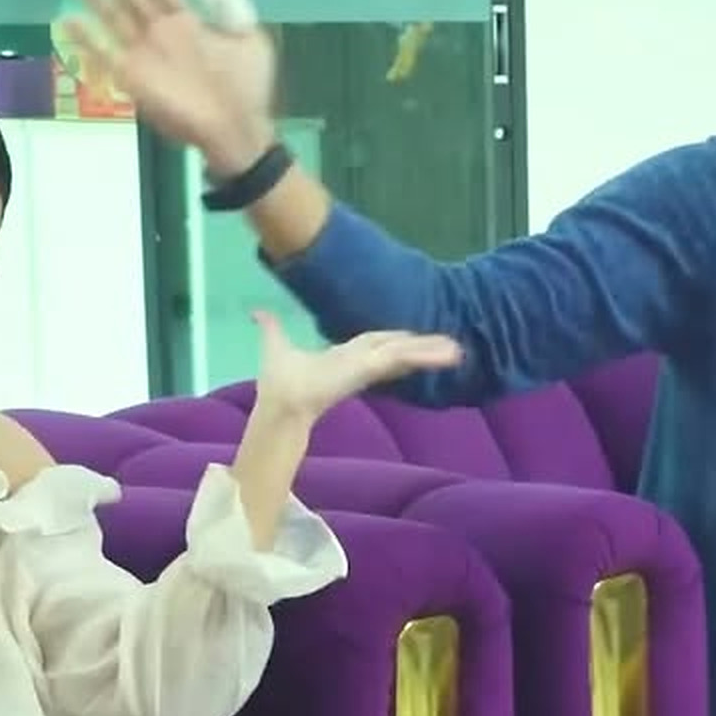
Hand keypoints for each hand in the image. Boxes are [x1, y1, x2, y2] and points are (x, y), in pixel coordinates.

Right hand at [61, 0, 277, 173]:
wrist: (237, 129)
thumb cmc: (247, 87)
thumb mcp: (250, 39)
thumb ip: (230, 4)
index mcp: (189, 22)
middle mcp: (162, 34)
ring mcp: (146, 55)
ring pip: (116, 18)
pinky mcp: (134, 79)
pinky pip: (105, 55)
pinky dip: (87, 39)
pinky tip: (68, 20)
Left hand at [253, 312, 461, 422]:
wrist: (281, 403)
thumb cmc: (280, 382)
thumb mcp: (277, 345)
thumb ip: (273, 328)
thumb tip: (258, 313)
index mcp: (344, 358)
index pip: (375, 344)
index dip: (394, 340)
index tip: (411, 337)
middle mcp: (360, 362)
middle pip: (397, 349)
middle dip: (421, 346)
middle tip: (448, 345)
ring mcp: (368, 366)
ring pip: (405, 354)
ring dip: (430, 351)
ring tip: (457, 350)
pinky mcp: (371, 369)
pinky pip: (403, 357)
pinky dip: (424, 354)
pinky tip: (447, 352)